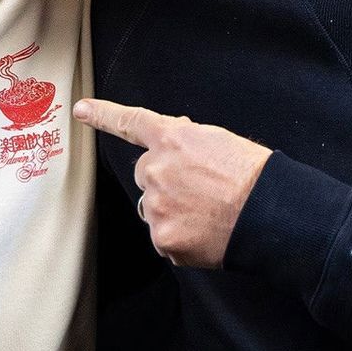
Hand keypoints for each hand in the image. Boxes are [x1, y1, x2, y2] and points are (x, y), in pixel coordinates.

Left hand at [73, 98, 269, 268]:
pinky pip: (164, 238)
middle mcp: (156, 169)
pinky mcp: (163, 237)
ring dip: (173, 212)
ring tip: (208, 214)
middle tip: (200, 193)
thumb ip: (186, 141)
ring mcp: (156, 205)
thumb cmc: (253, 177)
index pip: (131, 123)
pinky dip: (182, 240)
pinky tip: (206, 233)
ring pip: (153, 209)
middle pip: (145, 176)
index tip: (82, 110)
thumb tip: (172, 143)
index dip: (104, 115)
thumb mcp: (220, 141)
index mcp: (173, 139)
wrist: (270, 214)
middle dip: (165, 183)